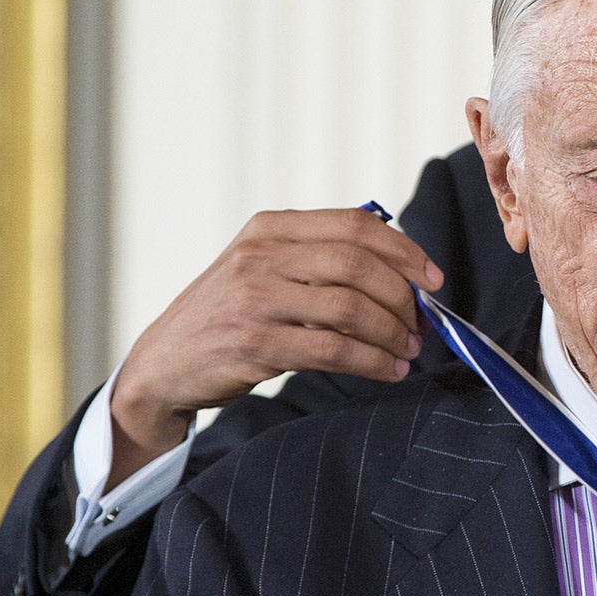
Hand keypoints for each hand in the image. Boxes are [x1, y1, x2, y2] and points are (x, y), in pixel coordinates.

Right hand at [111, 208, 443, 484]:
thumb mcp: (264, 268)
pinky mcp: (254, 344)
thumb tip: (403, 273)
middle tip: (422, 323)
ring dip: (391, 333)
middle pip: (358, 264)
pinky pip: (333, 350)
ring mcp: (254, 298)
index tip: (433, 278)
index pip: (355, 225)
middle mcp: (260, 255)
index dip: (404, 251)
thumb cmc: (229, 315)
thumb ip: (318, 259)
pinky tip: (388, 371)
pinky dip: (372, 362)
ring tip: (408, 350)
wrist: (163, 363)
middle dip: (402, 296)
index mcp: (269, 228)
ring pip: (350, 308)